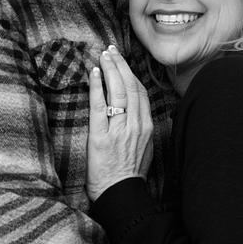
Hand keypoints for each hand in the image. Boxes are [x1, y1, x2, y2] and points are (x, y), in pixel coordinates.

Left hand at [87, 46, 153, 201]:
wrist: (120, 193)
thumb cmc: (129, 173)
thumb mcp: (144, 147)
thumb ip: (141, 128)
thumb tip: (136, 112)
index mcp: (147, 127)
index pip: (140, 92)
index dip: (130, 74)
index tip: (122, 62)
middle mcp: (136, 125)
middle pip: (130, 87)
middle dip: (120, 65)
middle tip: (111, 50)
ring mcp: (119, 130)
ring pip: (117, 92)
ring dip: (110, 70)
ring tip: (102, 55)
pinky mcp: (101, 136)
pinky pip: (100, 106)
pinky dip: (97, 87)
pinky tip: (94, 73)